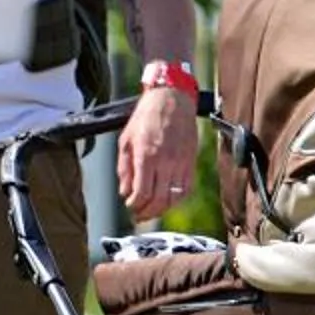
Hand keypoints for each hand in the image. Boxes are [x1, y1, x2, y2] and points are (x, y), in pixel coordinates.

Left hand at [116, 87, 199, 222]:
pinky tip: (167, 200)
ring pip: (174, 198)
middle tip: (139, 215)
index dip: (135, 205)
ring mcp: (181, 162)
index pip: (142, 193)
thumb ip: (124, 169)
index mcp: (146, 155)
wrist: (172, 99)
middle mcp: (165, 161)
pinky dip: (176, 200)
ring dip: (162, 210)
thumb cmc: (146, 116)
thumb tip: (125, 192)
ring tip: (152, 211)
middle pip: (158, 200)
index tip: (130, 206)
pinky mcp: (191, 161)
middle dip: (147, 213)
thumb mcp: (126, 140)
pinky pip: (186, 189)